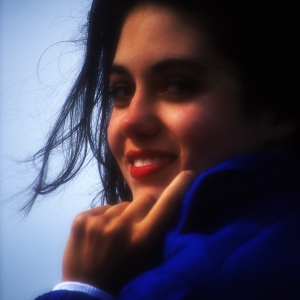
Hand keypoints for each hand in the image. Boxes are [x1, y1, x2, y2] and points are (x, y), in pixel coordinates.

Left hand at [61, 170, 194, 294]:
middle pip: (144, 199)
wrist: (86, 292)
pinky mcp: (82, 219)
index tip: (189, 174)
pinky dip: (103, 219)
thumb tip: (167, 210)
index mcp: (143, 238)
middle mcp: (122, 226)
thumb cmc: (124, 277)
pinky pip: (101, 209)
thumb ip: (159, 235)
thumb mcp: (148, 260)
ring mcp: (99, 221)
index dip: (179, 187)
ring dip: (121, 216)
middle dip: (145, 208)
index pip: (167, 205)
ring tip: (113, 236)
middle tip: (137, 224)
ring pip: (120, 205)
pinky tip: (97, 235)